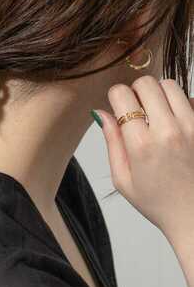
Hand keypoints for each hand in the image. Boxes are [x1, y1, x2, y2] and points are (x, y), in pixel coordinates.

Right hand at [93, 76, 193, 241]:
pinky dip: (181, 105)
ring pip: (171, 85)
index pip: (122, 95)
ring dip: (159, 94)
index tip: (118, 107)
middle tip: (137, 108)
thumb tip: (102, 113)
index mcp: (141, 145)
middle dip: (136, 90)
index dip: (116, 96)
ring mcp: (192, 128)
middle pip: (147, 83)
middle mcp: (168, 131)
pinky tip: (176, 124)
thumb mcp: (123, 179)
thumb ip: (112, 142)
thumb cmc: (159, 202)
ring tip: (157, 114)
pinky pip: (191, 100)